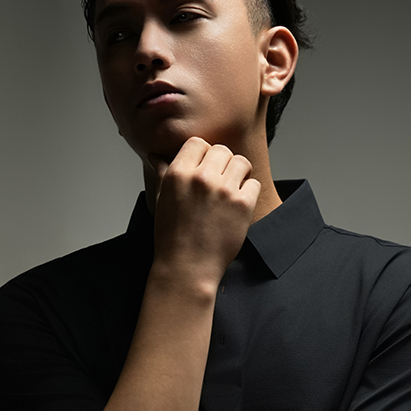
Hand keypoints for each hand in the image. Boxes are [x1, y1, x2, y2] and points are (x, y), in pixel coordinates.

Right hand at [150, 136, 260, 285]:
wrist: (187, 267)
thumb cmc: (172, 237)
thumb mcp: (161, 201)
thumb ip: (162, 174)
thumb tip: (156, 156)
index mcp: (178, 174)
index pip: (198, 143)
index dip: (203, 154)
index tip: (205, 168)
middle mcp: (201, 178)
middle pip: (222, 149)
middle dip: (222, 163)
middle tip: (219, 181)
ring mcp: (223, 190)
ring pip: (241, 162)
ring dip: (239, 173)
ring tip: (231, 190)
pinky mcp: (242, 205)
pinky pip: (254, 184)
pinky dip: (249, 193)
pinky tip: (238, 205)